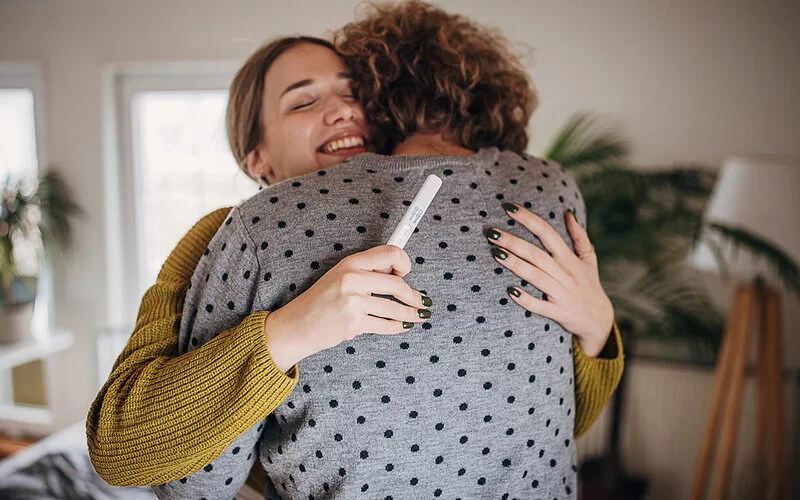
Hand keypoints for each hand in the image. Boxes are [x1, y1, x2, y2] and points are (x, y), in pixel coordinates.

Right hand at [265, 245, 431, 370]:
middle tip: (422, 301)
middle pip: (397, 284)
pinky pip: (385, 325)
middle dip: (414, 296)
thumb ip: (366, 271)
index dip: (404, 264)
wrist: (296, 325)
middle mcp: (352, 279)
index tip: (406, 273)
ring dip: (411, 314)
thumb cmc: (320, 301)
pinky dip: (398, 327)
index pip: (390, 254)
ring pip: (394, 308)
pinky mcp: (354, 323)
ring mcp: (353, 302)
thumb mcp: (340, 275)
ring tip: (419, 316)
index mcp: (351, 263)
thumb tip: (396, 272)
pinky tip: (404, 327)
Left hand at [487, 203, 613, 356]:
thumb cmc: (589, 285)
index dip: (528, 219)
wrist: (599, 320)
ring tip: (496, 253)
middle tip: (492, 232)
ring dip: (516, 264)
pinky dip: (526, 300)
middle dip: (514, 242)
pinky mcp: (559, 313)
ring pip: (536, 276)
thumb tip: (569, 213)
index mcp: (569, 259)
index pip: (547, 233)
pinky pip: (540, 306)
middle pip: (536, 254)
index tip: (509, 208)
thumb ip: (580, 236)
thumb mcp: (588, 259)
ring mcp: (562, 294)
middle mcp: (565, 274)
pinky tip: (510, 291)